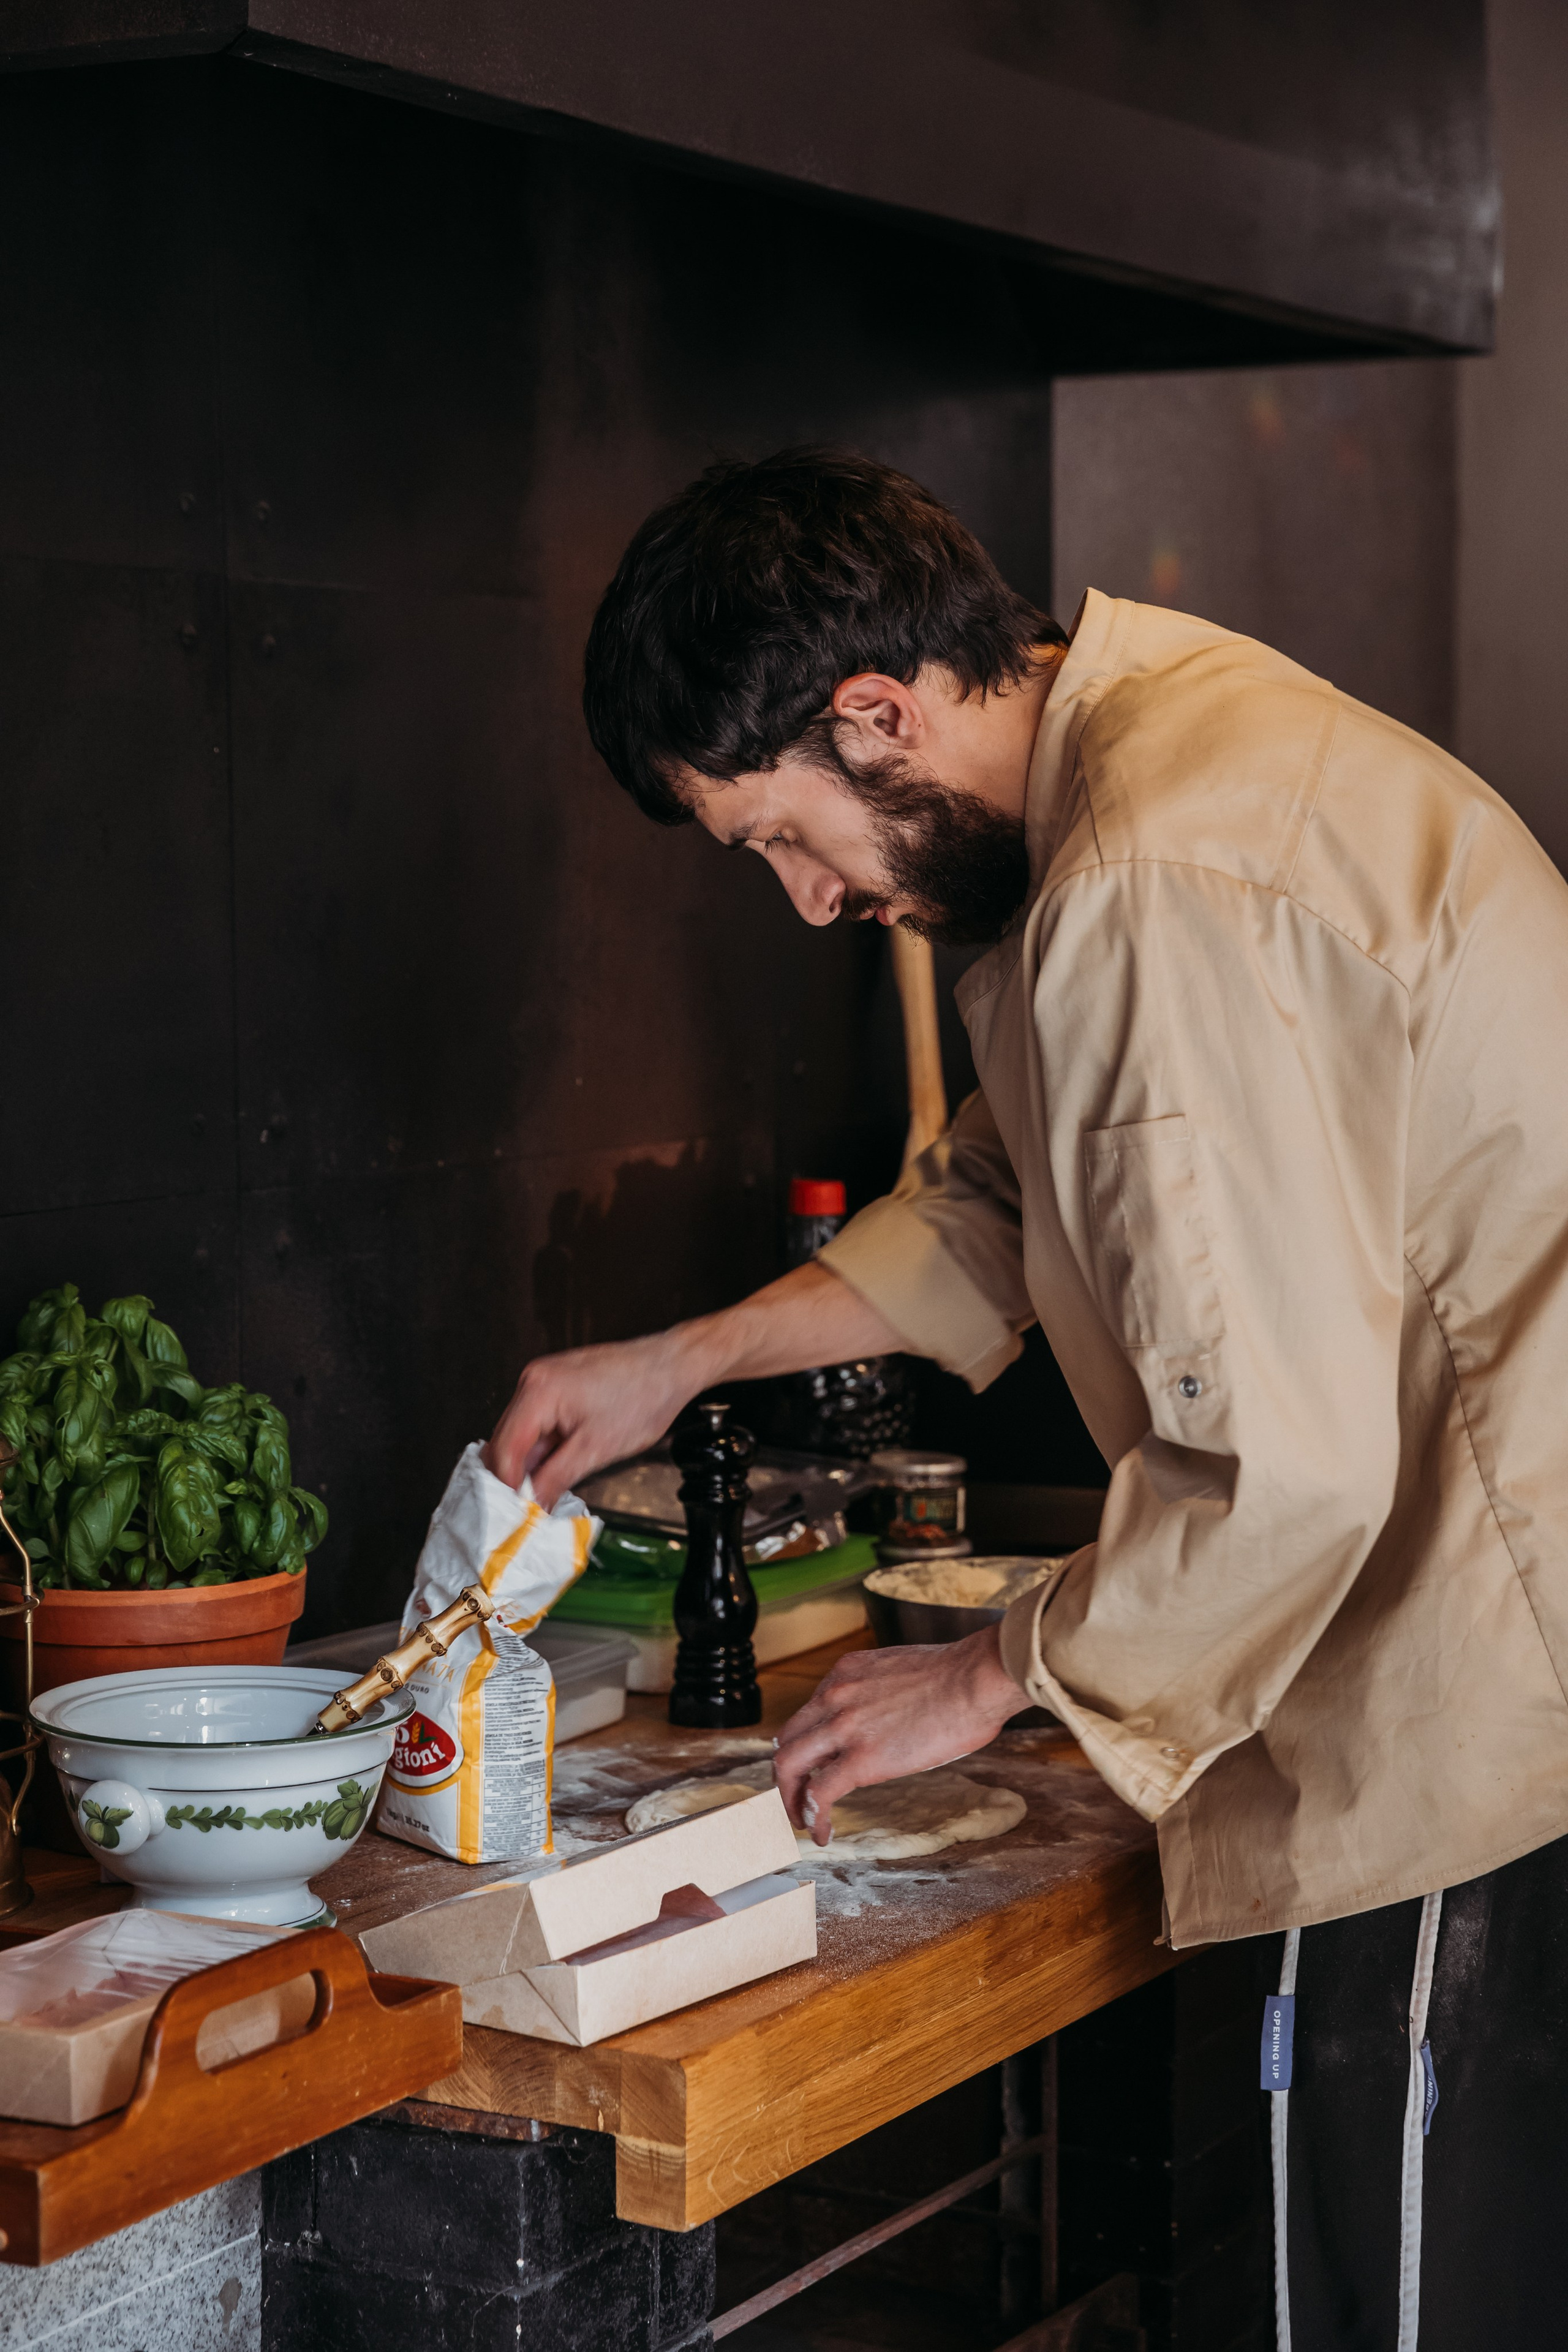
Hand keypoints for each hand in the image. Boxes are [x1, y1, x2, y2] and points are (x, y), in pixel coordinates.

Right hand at [486, 1331, 703, 1505]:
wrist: (674, 1366)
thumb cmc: (645, 1395)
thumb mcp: (597, 1448)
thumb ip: (555, 1479)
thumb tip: (531, 1508)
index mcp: (538, 1390)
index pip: (503, 1448)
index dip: (505, 1487)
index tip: (511, 1517)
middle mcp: (534, 1381)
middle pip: (506, 1441)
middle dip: (512, 1479)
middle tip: (521, 1514)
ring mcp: (546, 1383)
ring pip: (522, 1436)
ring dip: (528, 1468)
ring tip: (538, 1500)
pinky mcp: (559, 1389)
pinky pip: (539, 1426)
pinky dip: (543, 1452)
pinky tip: (551, 1476)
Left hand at [772, 1625, 1027, 1842]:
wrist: (975, 1679)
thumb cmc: (958, 1676)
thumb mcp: (901, 1672)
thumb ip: (881, 1693)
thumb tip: (893, 1717)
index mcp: (846, 1674)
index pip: (808, 1714)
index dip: (807, 1746)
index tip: (816, 1766)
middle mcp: (835, 1696)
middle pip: (788, 1741)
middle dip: (787, 1776)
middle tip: (798, 1799)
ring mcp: (845, 1727)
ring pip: (790, 1766)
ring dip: (791, 1799)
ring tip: (802, 1821)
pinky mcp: (862, 1760)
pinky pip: (820, 1794)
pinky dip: (813, 1817)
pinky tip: (823, 1833)